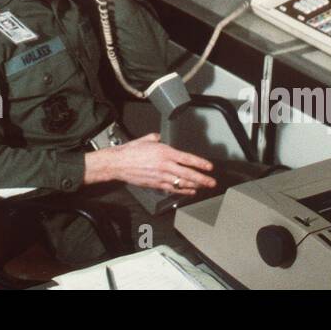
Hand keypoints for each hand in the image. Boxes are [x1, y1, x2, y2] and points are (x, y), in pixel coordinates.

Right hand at [84, 133, 216, 195]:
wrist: (118, 163)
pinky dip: (183, 191)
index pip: (187, 158)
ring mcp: (161, 176)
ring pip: (182, 183)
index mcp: (164, 152)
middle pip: (188, 174)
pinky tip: (190, 191)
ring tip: (204, 187)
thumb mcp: (146, 139)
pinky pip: (173, 189)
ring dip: (195, 186)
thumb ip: (156, 138)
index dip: (200, 163)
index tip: (209, 167)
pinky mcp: (155, 184)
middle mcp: (165, 165)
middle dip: (202, 179)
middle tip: (212, 182)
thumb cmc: (130, 151)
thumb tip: (160, 138)